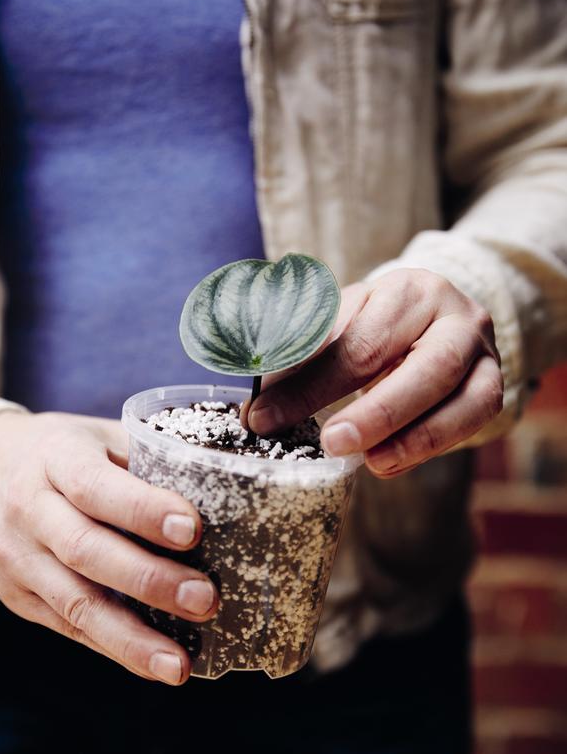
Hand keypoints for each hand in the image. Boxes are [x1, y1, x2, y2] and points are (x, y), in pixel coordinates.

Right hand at [0, 410, 218, 684]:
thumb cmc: (64, 453)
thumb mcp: (98, 437)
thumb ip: (146, 459)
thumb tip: (222, 483)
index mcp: (56, 459)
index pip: (95, 486)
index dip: (142, 509)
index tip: (192, 529)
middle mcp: (29, 510)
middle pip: (86, 550)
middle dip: (148, 579)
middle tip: (204, 599)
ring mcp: (18, 558)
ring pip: (74, 602)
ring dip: (131, 638)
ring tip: (180, 664)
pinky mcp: (18, 597)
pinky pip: (68, 627)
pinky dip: (114, 648)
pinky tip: (154, 663)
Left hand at [245, 269, 502, 476]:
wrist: (438, 322)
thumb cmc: (379, 327)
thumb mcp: (343, 327)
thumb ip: (308, 357)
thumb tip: (259, 403)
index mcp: (405, 290)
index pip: (358, 340)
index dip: (310, 383)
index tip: (263, 417)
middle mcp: (453, 315)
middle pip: (423, 366)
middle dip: (375, 412)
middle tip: (329, 442)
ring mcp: (482, 352)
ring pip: (460, 396)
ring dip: (411, 436)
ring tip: (366, 461)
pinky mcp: (493, 387)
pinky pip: (471, 420)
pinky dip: (429, 446)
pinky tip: (388, 462)